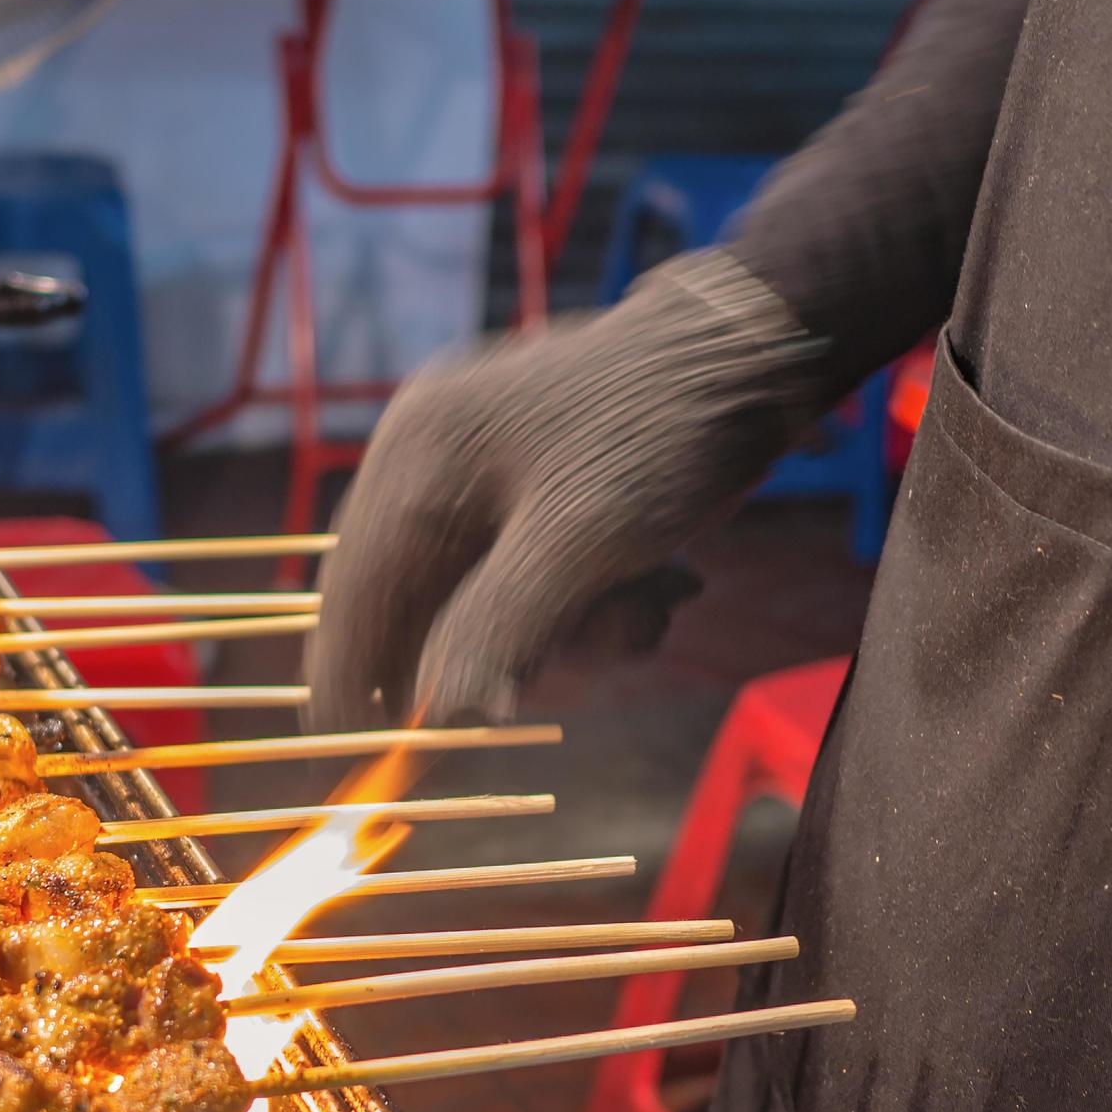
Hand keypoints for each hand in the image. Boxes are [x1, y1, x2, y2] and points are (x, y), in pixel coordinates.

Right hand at [304, 250, 823, 730]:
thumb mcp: (581, 542)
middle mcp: (428, 463)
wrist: (759, 352)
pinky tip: (652, 594)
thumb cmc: (664, 433)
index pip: (352, 596)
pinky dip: (587, 608)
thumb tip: (442, 718)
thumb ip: (498, 629)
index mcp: (416, 461)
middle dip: (501, 653)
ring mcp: (477, 475)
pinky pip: (526, 582)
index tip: (356, 760)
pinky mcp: (528, 490)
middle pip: (418, 607)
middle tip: (574, 670)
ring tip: (645, 613)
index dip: (352, 683)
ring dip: (566, 634)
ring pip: (482, 605)